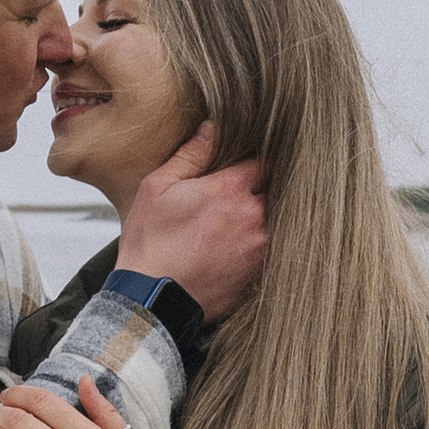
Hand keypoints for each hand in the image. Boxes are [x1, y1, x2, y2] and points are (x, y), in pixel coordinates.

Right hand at [117, 123, 268, 318]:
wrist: (151, 300)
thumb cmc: (150, 244)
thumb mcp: (157, 188)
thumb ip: (190, 155)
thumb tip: (212, 128)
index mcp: (230, 189)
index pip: (262, 161)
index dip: (252, 163)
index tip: (242, 169)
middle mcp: (254, 216)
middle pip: (275, 190)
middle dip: (262, 190)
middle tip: (242, 195)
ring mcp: (261, 247)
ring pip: (278, 220)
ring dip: (265, 217)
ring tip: (241, 222)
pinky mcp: (261, 272)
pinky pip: (275, 249)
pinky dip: (263, 244)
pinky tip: (241, 247)